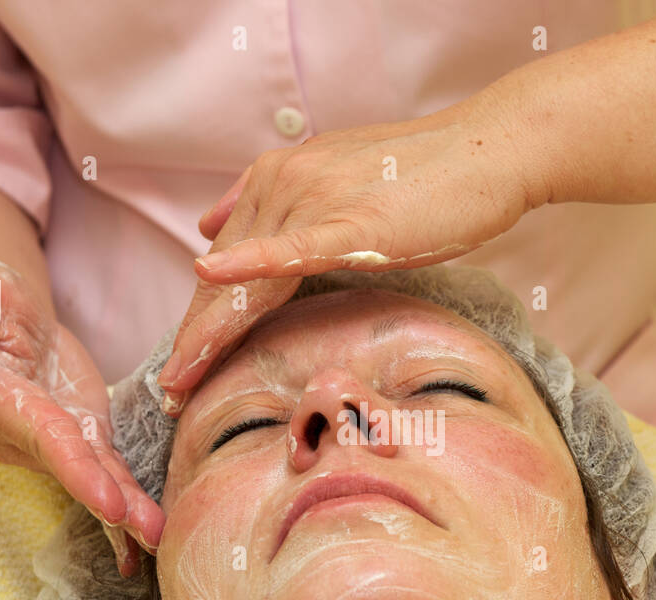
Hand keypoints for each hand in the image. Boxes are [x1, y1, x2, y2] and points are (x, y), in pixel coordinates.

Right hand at [0, 261, 163, 575]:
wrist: (3, 321)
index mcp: (0, 402)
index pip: (45, 438)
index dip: (78, 469)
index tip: (109, 502)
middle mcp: (24, 436)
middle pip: (74, 471)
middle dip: (110, 504)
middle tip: (150, 535)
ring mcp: (54, 444)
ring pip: (94, 479)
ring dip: (128, 514)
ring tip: (160, 541)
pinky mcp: (82, 440)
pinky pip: (107, 474)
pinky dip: (131, 502)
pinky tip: (150, 535)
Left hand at [155, 91, 540, 412]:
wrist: (488, 150)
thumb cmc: (424, 179)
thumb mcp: (335, 184)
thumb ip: (274, 205)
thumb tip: (211, 227)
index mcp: (277, 180)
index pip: (226, 262)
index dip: (201, 317)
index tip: (181, 367)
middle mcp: (283, 184)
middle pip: (226, 279)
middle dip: (194, 338)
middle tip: (167, 393)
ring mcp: (314, 200)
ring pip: (249, 278)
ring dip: (210, 333)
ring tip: (181, 381)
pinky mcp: (352, 222)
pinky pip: (294, 250)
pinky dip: (251, 265)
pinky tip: (211, 277)